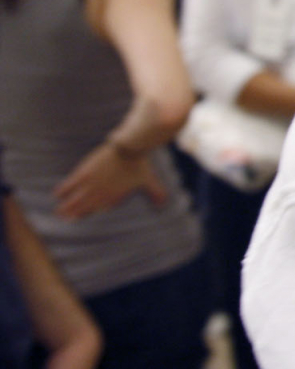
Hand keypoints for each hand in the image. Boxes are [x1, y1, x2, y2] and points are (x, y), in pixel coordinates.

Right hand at [52, 144, 166, 220]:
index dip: (89, 214)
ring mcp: (91, 184)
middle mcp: (101, 194)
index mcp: (114, 197)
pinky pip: (70, 184)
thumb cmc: (140, 164)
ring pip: (75, 199)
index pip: (99, 209)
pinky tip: (56, 195)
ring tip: (58, 212)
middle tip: (65, 219)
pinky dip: (63, 190)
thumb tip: (164, 204)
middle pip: (84, 207)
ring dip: (66, 207)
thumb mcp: (149, 181)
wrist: (130, 148)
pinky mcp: (84, 173)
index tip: (79, 219)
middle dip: (74, 214)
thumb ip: (156, 194)